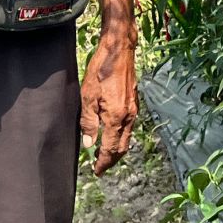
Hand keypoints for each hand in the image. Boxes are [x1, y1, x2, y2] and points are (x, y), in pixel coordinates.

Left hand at [80, 32, 136, 174]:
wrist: (119, 51)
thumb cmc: (101, 70)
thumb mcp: (88, 96)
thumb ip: (89, 121)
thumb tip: (89, 144)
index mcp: (116, 117)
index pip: (110, 148)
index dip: (103, 162)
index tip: (96, 171)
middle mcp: (128, 117)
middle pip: (122, 147)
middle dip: (111, 160)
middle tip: (100, 167)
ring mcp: (133, 110)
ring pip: (126, 138)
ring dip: (117, 150)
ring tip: (105, 155)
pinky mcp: (134, 103)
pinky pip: (128, 127)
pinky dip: (121, 137)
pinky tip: (112, 135)